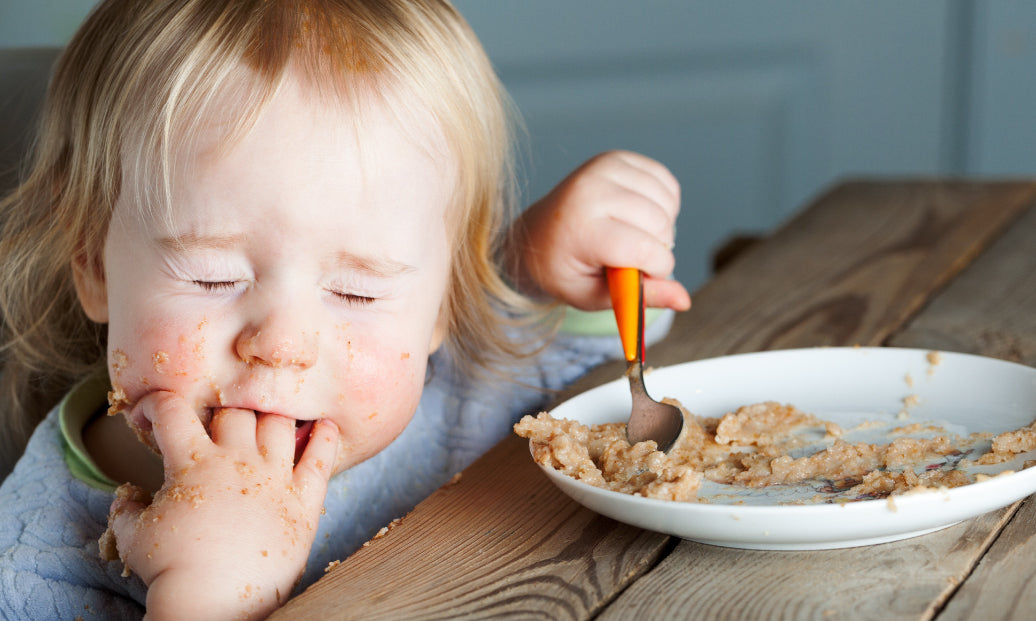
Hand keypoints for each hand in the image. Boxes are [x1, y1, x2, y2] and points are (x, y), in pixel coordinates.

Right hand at [104, 392, 338, 619]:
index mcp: (193, 463)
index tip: (157, 412)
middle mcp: (238, 460)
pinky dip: (326, 438)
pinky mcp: (304, 500)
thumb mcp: (133, 539)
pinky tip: (327, 425)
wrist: (215, 604)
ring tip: (266, 423)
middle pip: (235, 411)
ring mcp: (275, 478)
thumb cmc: (171, 571)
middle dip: (223, 413)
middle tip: (219, 429)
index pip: (173, 411)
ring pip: (279, 424)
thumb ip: (125, 510)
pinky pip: (321, 459)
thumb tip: (124, 494)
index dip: (160, 404)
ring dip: (271, 418)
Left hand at [507, 151, 690, 310]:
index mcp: (580, 228)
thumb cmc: (564, 270)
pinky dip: (664, 205)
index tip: (639, 277)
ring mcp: (604, 168)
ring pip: (667, 203)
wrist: (536, 235)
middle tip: (630, 258)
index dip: (656, 270)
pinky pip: (666, 183)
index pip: (644, 249)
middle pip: (660, 225)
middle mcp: (591, 189)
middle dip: (659, 250)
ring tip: (632, 237)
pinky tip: (639, 217)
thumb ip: (641, 297)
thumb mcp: (595, 295)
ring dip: (663, 228)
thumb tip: (685, 300)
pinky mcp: (618, 158)